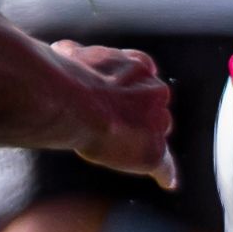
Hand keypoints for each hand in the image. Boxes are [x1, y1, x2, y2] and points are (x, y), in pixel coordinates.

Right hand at [52, 40, 177, 187]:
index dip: (130, 87)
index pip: (143, 75)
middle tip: (113, 123)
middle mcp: (154, 91)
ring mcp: (157, 122)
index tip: (121, 94)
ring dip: (140, 138)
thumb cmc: (67, 78)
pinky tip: (167, 180)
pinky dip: (164, 172)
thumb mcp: (73, 56)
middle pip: (153, 107)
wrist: (73, 102)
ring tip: (111, 144)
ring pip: (156, 132)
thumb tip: (65, 51)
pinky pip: (163, 164)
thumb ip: (78, 59)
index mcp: (138, 66)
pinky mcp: (153, 150)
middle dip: (136, 114)